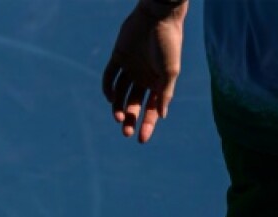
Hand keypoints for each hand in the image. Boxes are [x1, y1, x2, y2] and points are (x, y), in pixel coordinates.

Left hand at [101, 0, 188, 143]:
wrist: (158, 16)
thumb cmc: (168, 44)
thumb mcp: (170, 72)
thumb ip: (165, 93)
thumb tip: (161, 115)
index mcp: (158, 83)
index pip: (151, 110)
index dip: (147, 125)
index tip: (141, 139)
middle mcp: (144, 78)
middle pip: (134, 104)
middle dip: (130, 119)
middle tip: (126, 132)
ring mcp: (130, 67)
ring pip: (121, 93)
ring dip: (118, 107)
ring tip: (118, 117)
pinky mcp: (118, 56)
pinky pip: (110, 76)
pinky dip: (108, 88)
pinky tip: (110, 98)